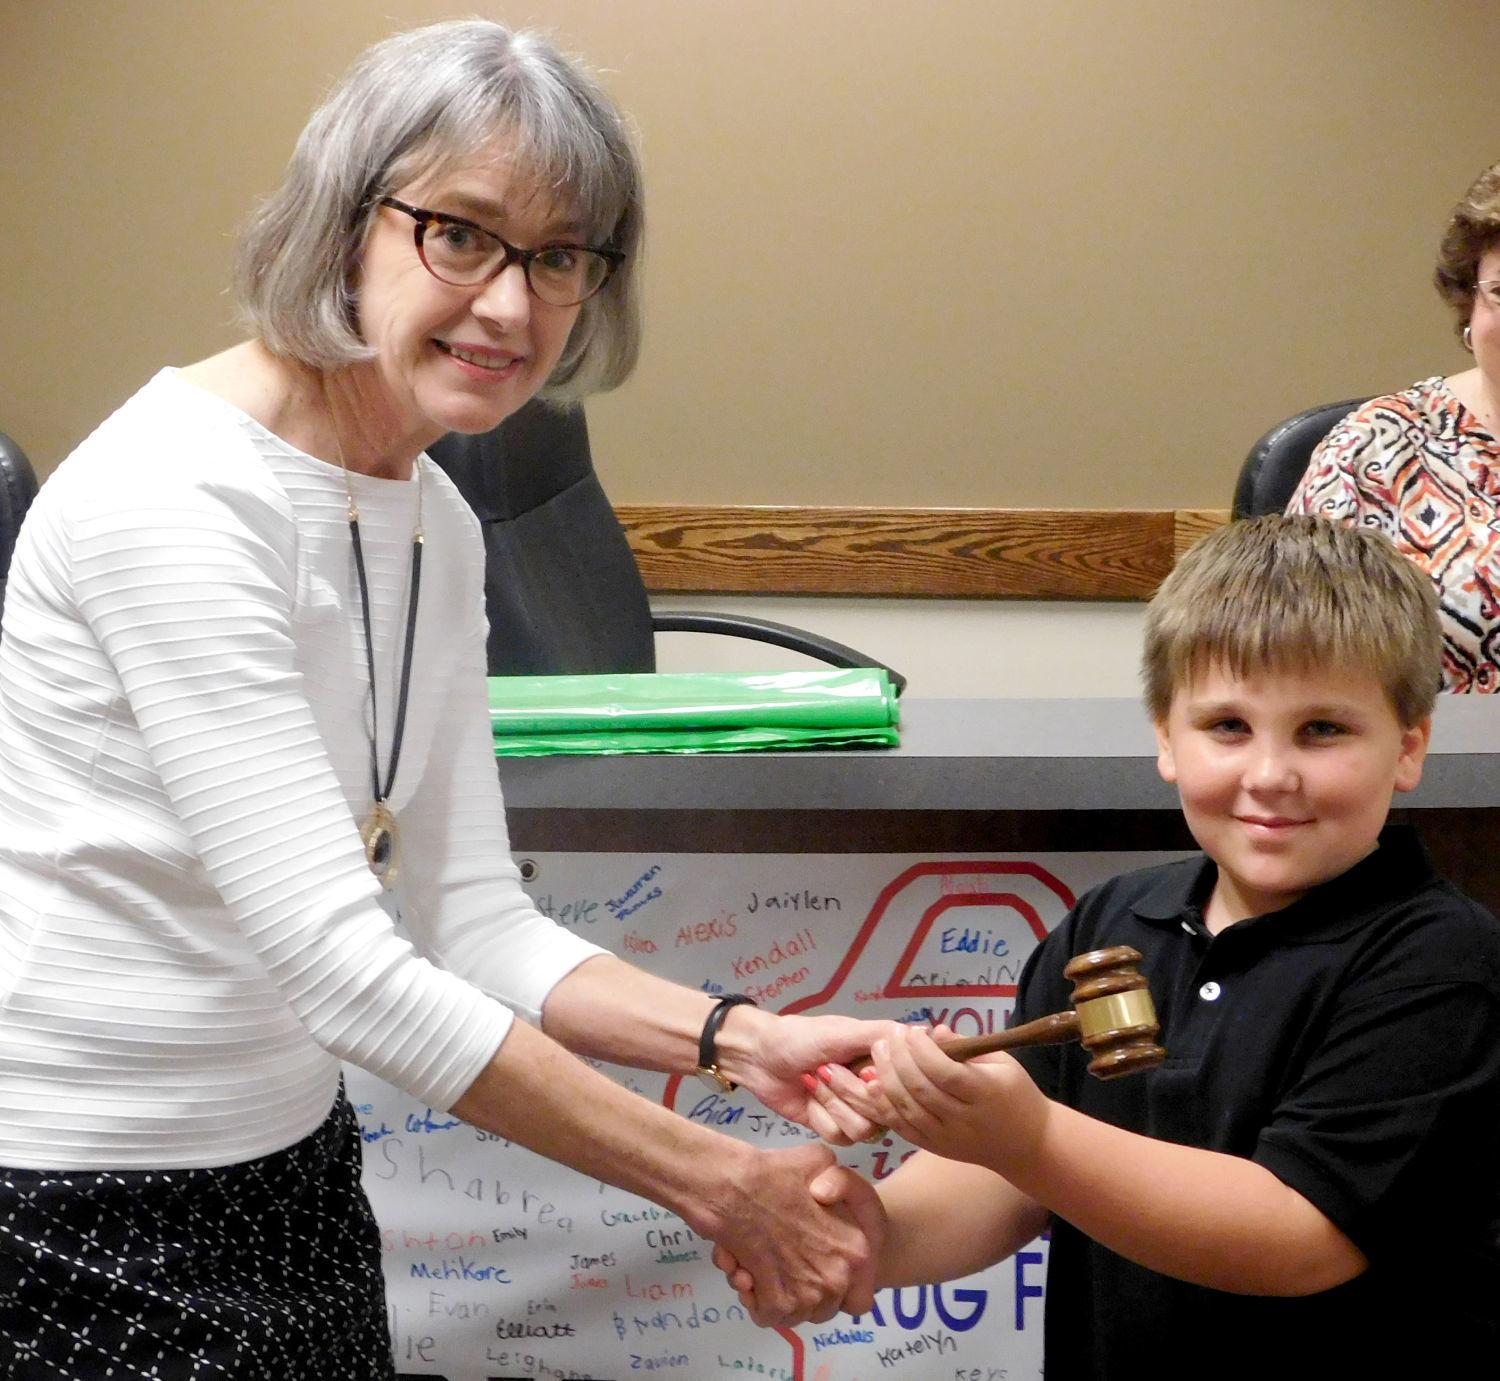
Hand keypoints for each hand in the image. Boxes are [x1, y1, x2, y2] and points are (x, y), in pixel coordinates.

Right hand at [714, 1161, 885, 1321]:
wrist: (733, 1186)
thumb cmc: (774, 1172)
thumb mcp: (819, 1160)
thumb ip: (837, 1179)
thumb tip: (830, 1194)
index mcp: (857, 1250)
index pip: (860, 1301)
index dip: (840, 1292)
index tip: (819, 1275)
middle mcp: (837, 1277)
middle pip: (824, 1309)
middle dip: (803, 1292)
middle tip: (783, 1266)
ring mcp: (808, 1294)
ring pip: (795, 1314)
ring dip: (776, 1296)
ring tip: (759, 1266)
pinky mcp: (777, 1304)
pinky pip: (768, 1317)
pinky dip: (755, 1301)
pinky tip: (746, 1272)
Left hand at [725, 1010, 909, 1143]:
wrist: (759, 1057)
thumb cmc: (801, 1036)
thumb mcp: (842, 1031)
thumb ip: (882, 1035)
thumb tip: (927, 1033)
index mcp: (882, 1062)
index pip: (907, 1085)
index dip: (882, 1083)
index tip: (859, 1067)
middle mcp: (875, 1088)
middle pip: (885, 1112)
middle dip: (849, 1090)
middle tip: (825, 1068)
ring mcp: (856, 1111)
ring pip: (864, 1129)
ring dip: (833, 1103)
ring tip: (814, 1081)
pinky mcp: (834, 1129)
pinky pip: (841, 1137)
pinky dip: (821, 1116)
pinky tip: (808, 1100)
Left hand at [858, 1025, 1049, 1169]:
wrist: (1028, 1145)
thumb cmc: (1017, 1095)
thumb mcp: (1003, 1063)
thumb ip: (968, 1047)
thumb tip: (935, 1031)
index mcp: (984, 1093)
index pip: (945, 1072)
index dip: (922, 1050)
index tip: (912, 1030)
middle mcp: (963, 1119)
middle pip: (920, 1090)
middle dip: (898, 1059)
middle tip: (888, 1037)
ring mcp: (946, 1138)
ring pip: (906, 1110)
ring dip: (886, 1079)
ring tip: (878, 1053)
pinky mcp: (934, 1148)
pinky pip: (902, 1128)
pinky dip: (884, 1107)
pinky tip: (873, 1085)